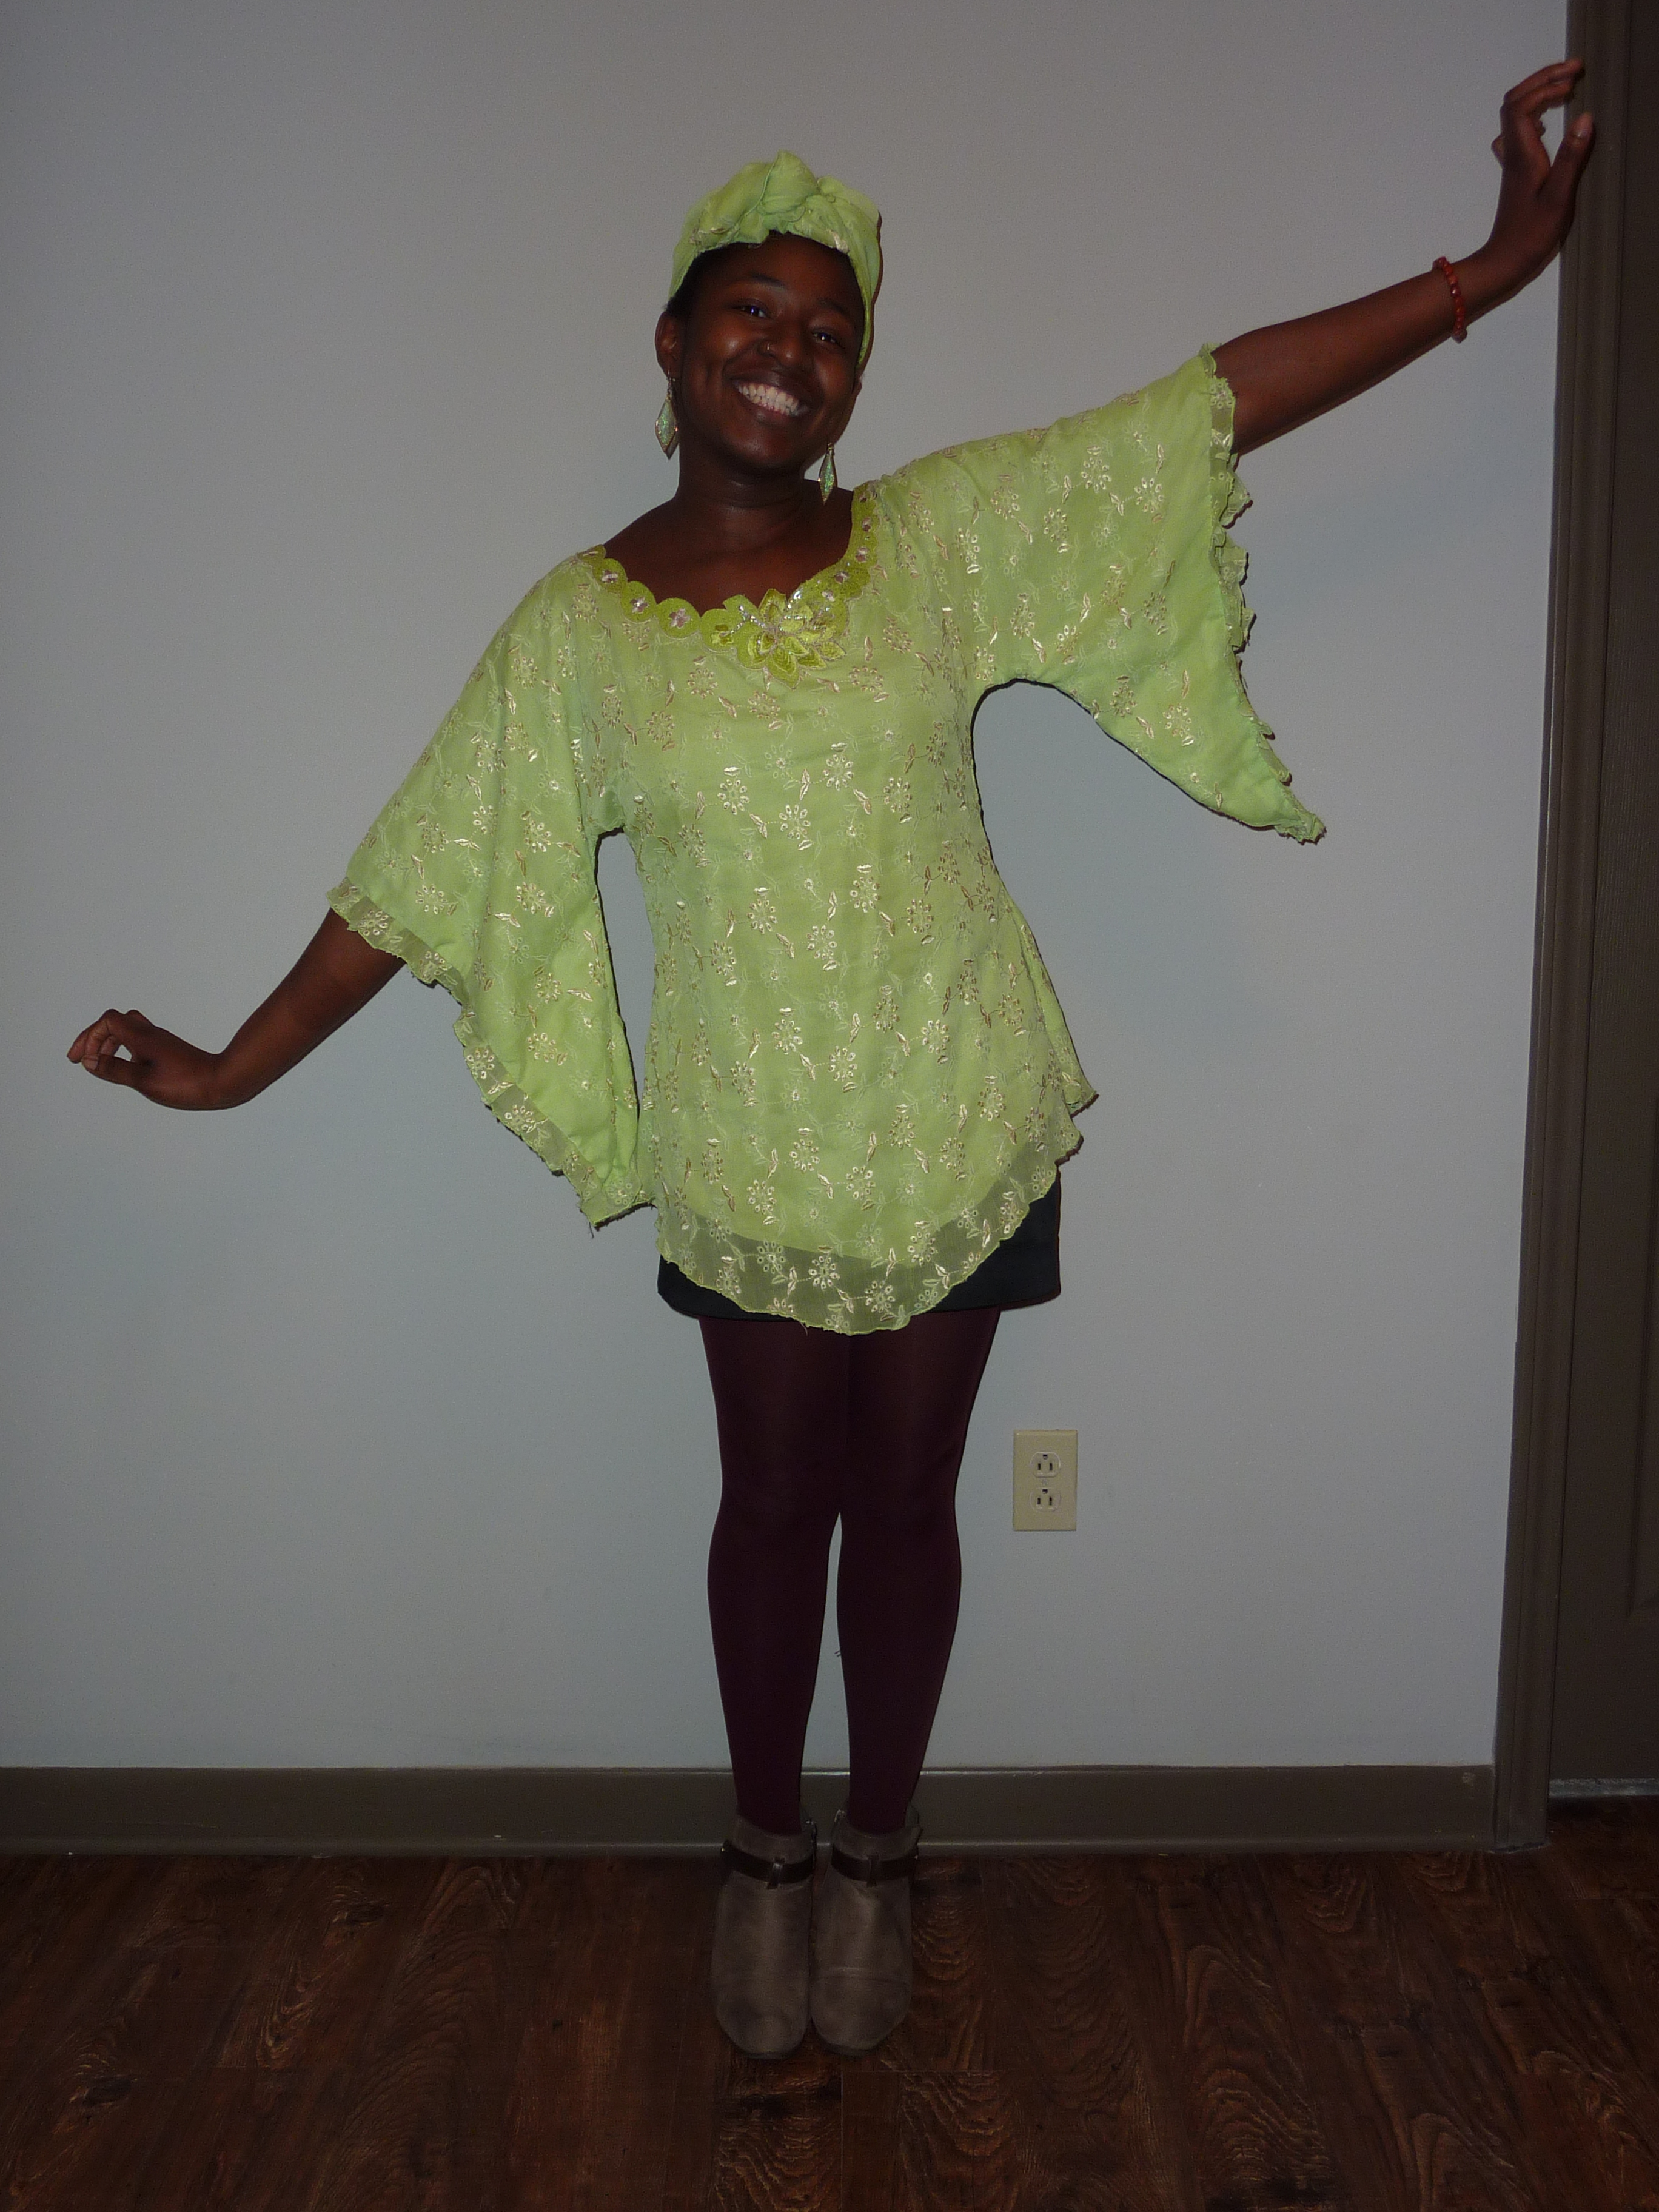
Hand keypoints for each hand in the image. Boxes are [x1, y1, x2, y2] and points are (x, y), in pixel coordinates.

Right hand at [68, 1007, 228, 1108]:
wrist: (222, 1081)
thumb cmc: (185, 1083)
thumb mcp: (143, 1080)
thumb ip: (114, 1069)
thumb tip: (89, 1061)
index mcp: (142, 1037)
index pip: (108, 1021)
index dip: (89, 1036)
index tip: (81, 1058)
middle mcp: (151, 1034)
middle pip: (114, 1024)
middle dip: (94, 1039)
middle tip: (81, 1060)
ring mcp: (160, 1041)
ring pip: (127, 1031)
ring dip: (108, 1044)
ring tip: (98, 1064)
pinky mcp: (167, 1050)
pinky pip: (138, 1041)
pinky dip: (124, 1049)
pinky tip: (124, 1067)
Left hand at [1475, 61, 1594, 298]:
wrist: (1506, 261)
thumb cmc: (1532, 234)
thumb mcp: (1559, 196)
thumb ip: (1572, 156)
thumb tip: (1585, 117)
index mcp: (1522, 154)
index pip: (1522, 104)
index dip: (1545, 84)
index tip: (1573, 80)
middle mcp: (1512, 153)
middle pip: (1514, 102)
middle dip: (1542, 79)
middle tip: (1573, 70)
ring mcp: (1512, 163)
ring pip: (1514, 116)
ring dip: (1537, 94)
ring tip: (1564, 88)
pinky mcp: (1516, 173)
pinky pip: (1517, 134)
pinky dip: (1532, 117)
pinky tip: (1544, 124)